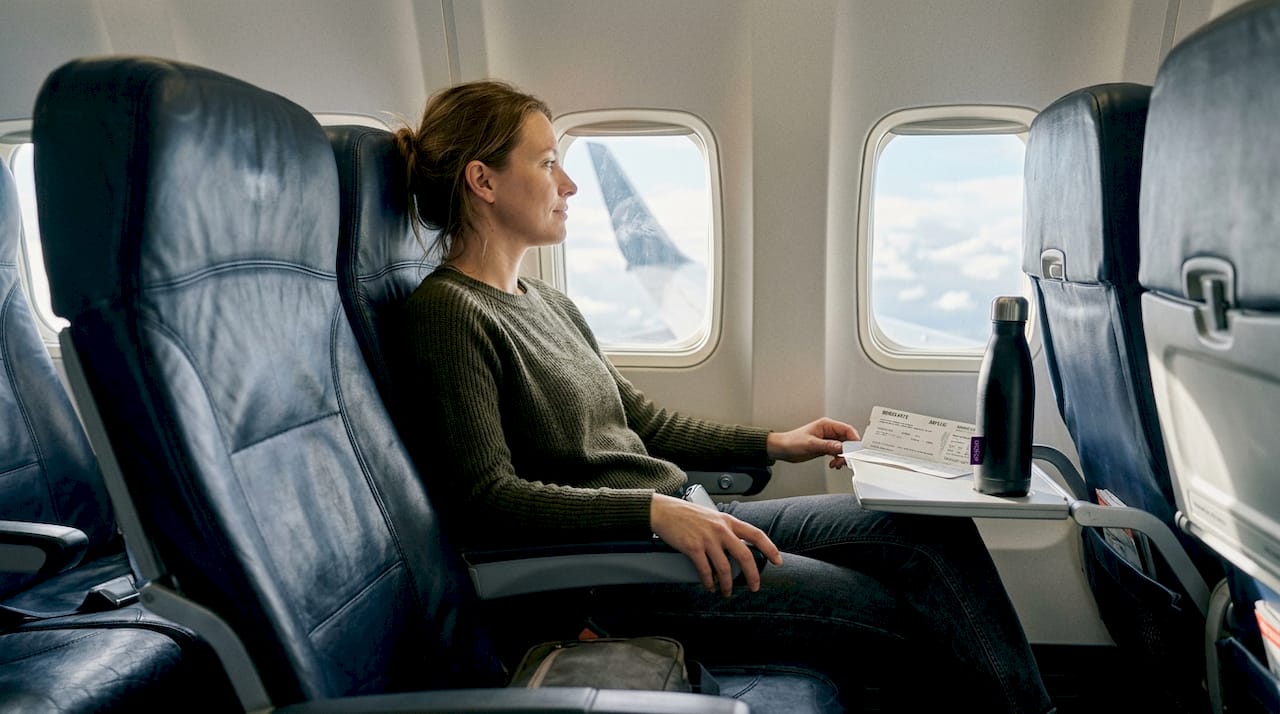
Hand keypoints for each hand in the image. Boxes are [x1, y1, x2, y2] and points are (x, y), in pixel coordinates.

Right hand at [650, 493, 782, 596]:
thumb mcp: (712, 516)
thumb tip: (736, 549)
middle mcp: (721, 529)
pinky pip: (706, 570)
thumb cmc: (686, 514)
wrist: (664, 511)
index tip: (777, 561)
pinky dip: (710, 582)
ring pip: (725, 568)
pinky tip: (710, 585)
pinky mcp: (693, 547)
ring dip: (727, 584)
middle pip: (744, 555)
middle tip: (754, 586)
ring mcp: (707, 539)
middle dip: (752, 575)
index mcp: (728, 521)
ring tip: (726, 591)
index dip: (770, 548)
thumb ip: (725, 529)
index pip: (756, 534)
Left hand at [766, 417, 859, 468]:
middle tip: (845, 460)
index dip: (854, 440)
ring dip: (842, 457)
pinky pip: (837, 453)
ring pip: (843, 448)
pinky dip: (837, 459)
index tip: (856, 450)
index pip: (847, 429)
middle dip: (848, 451)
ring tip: (837, 463)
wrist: (782, 449)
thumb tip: (842, 447)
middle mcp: (829, 432)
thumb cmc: (792, 441)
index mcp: (827, 425)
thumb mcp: (811, 444)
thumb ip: (828, 446)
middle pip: (847, 440)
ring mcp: (827, 440)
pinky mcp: (825, 448)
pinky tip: (833, 464)